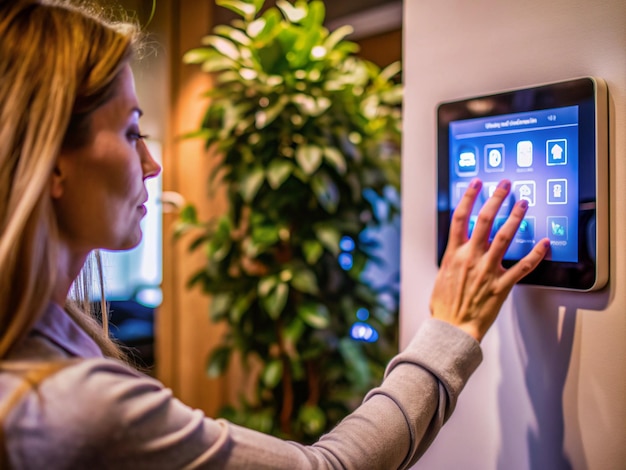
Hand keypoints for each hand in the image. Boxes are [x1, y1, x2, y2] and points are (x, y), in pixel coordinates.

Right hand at [430, 179, 549, 341]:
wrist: (451, 328)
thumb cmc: (444, 305)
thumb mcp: (442, 275)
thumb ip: (452, 258)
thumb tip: (458, 248)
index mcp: (453, 254)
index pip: (460, 218)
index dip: (469, 198)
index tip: (476, 184)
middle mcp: (471, 257)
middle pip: (484, 220)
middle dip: (495, 199)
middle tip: (505, 185)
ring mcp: (487, 270)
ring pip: (504, 237)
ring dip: (515, 217)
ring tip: (523, 203)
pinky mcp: (501, 285)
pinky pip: (523, 267)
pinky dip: (536, 254)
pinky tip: (545, 243)